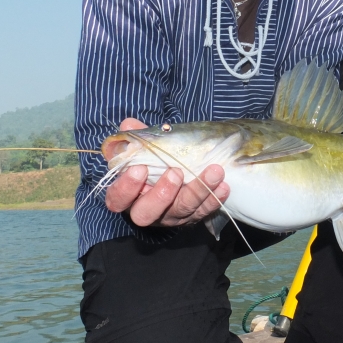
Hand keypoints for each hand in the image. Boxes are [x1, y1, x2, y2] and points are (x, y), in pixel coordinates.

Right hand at [103, 118, 229, 226]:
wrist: (175, 171)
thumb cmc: (152, 161)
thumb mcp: (142, 149)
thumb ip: (136, 137)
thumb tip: (129, 125)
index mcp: (127, 195)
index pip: (118, 198)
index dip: (127, 187)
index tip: (139, 168)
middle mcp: (146, 210)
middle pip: (147, 213)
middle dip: (162, 194)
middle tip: (176, 172)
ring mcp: (170, 216)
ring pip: (181, 211)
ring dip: (198, 191)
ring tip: (214, 171)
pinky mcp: (192, 217)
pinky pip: (203, 212)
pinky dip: (214, 199)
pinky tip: (223, 185)